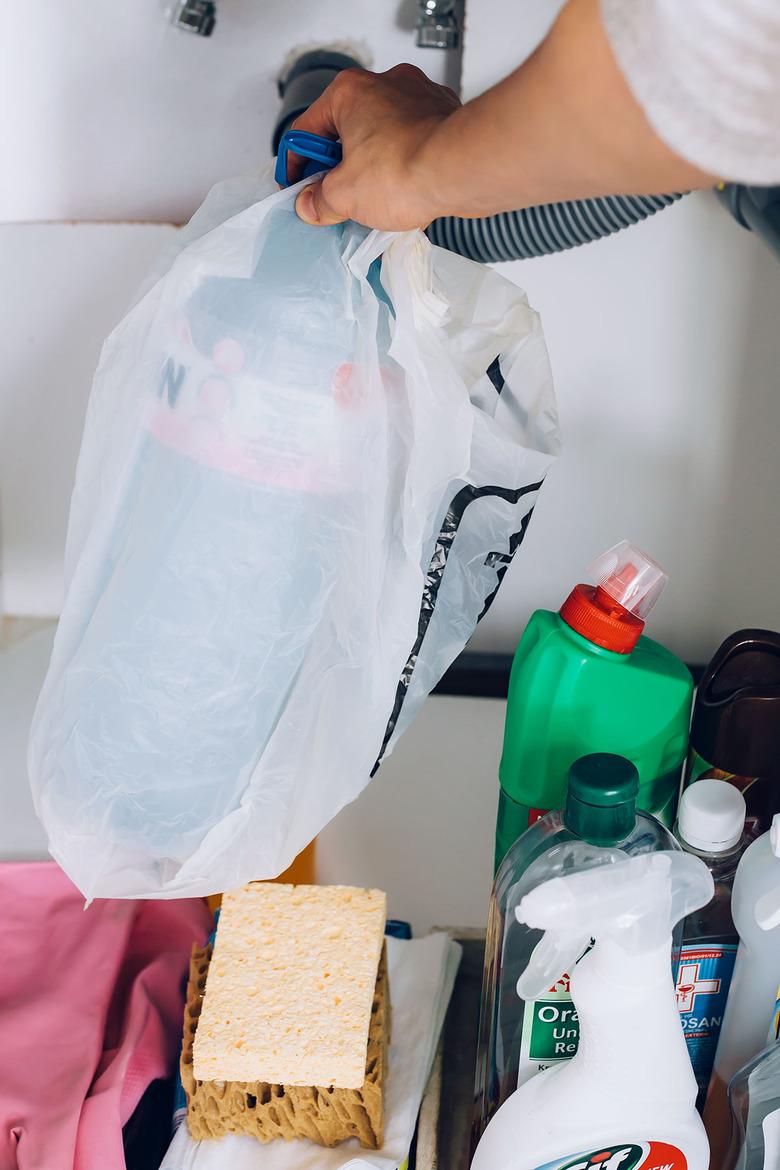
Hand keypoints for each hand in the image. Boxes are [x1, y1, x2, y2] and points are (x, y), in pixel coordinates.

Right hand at [288, 64, 460, 230]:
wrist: (461, 170)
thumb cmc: (406, 169)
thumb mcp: (344, 196)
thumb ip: (320, 200)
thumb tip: (311, 204)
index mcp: (349, 93)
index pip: (307, 129)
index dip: (296, 164)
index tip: (298, 187)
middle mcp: (385, 85)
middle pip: (346, 131)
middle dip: (339, 167)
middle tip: (335, 198)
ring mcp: (418, 98)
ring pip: (382, 136)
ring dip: (373, 167)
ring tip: (374, 200)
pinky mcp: (444, 116)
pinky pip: (413, 141)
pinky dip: (405, 165)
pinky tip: (405, 192)